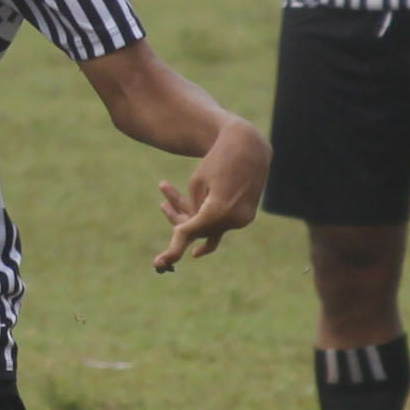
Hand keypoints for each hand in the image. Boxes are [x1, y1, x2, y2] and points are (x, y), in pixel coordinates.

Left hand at [152, 120, 265, 272]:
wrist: (249, 146)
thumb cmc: (218, 160)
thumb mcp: (197, 183)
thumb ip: (193, 211)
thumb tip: (192, 231)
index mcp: (218, 210)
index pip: (190, 232)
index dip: (173, 248)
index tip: (159, 263)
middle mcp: (233, 219)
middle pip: (199, 230)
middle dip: (179, 219)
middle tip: (163, 204)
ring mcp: (242, 219)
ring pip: (209, 226)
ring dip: (190, 214)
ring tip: (168, 194)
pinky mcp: (245, 216)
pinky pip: (221, 223)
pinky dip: (207, 224)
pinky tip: (197, 253)